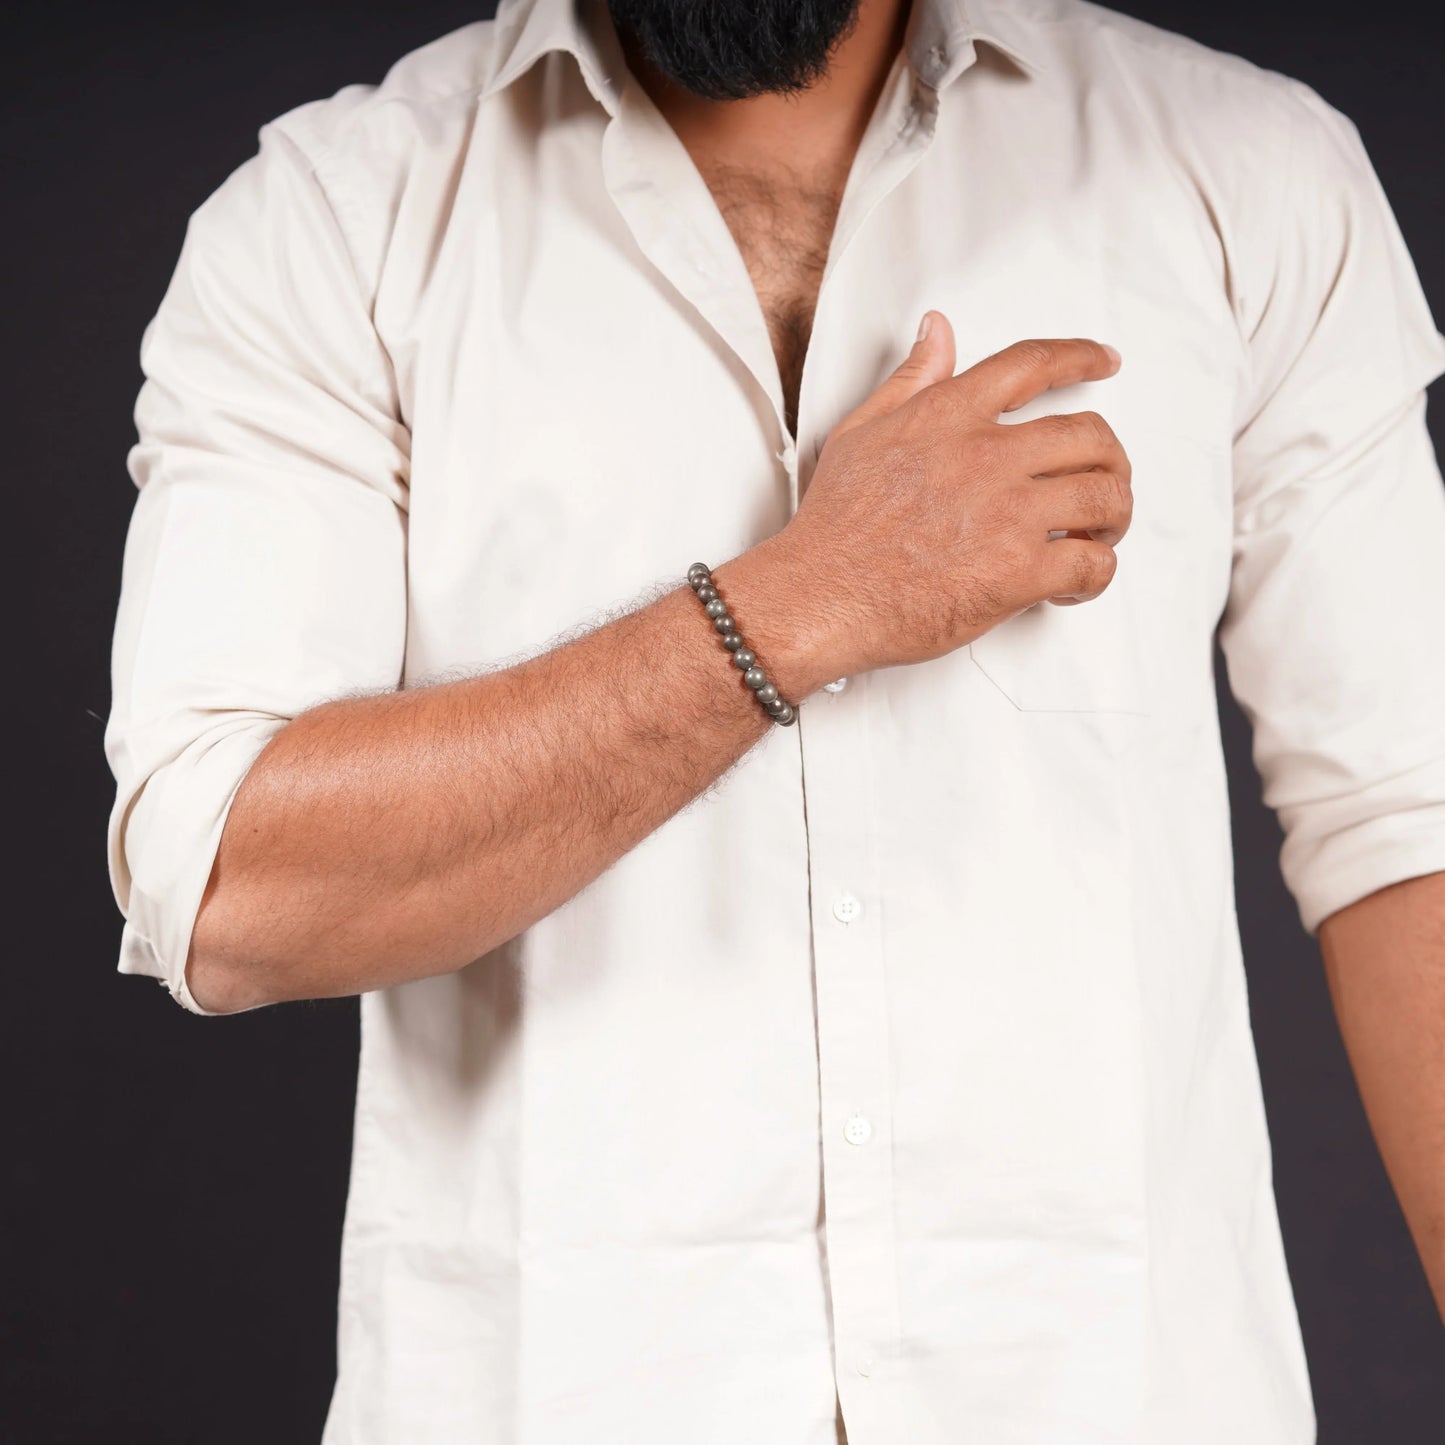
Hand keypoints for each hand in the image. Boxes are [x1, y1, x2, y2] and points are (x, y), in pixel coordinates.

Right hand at [776, 312, 1131, 679]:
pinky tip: (1074, 582)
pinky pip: (1092, 564)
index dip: (1082, 357)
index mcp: (950, 416)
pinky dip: (1096, 574)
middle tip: (1103, 480)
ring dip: (1113, 516)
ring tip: (1096, 534)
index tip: (1106, 362)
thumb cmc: (834, 527)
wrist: (820, 596)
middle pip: (1090, 435)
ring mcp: (1007, 514)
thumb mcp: (861, 432)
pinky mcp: (1017, 573)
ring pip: (1105, 497)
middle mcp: (986, 456)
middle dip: (1109, 459)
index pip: (1033, 366)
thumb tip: (937, 332)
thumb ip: (911, 381)